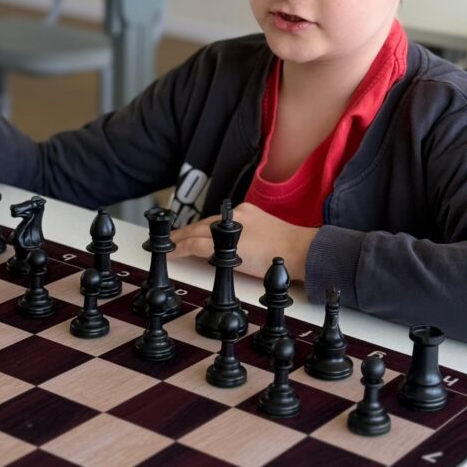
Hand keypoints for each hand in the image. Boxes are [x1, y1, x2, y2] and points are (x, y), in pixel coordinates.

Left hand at [170, 202, 316, 282]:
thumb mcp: (269, 236)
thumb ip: (252, 238)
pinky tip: (173, 253)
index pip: (217, 222)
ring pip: (196, 231)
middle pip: (203, 224)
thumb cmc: (290, 249)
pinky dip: (181, 247)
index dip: (200, 229)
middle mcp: (236, 216)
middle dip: (185, 232)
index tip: (191, 234)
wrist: (299, 250)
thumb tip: (243, 250)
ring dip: (180, 239)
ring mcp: (229, 228)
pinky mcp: (225, 243)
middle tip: (172, 238)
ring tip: (167, 245)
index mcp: (247, 214)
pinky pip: (195, 244)